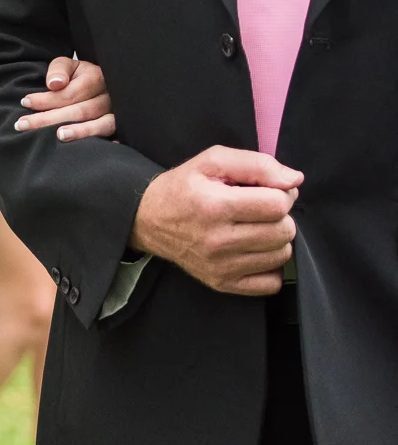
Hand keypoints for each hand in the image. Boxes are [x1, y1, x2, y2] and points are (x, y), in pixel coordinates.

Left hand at [14, 56, 116, 140]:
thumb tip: (55, 84)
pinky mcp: (118, 125)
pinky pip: (113, 134)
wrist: (100, 83)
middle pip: (80, 111)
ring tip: (58, 137)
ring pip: (98, 124)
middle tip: (22, 125)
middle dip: (49, 119)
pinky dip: (104, 143)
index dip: (47, 100)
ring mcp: (116, 112)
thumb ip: (59, 70)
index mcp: (95, 78)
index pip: (70, 93)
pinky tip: (88, 151)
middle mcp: (109, 96)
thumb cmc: (78, 76)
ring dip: (78, 132)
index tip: (25, 102)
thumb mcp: (67, 66)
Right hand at [130, 146, 302, 296]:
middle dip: (280, 216)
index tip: (266, 191)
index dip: (280, 193)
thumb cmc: (184, 186)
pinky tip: (254, 251)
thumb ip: (257, 164)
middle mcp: (218, 241)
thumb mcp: (213, 160)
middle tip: (260, 209)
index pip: (278, 205)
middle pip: (284, 231)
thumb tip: (294, 180)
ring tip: (256, 229)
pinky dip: (270, 266)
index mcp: (216, 206)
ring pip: (281, 255)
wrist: (149, 220)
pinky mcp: (223, 284)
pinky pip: (271, 283)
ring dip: (276, 240)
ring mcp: (221, 267)